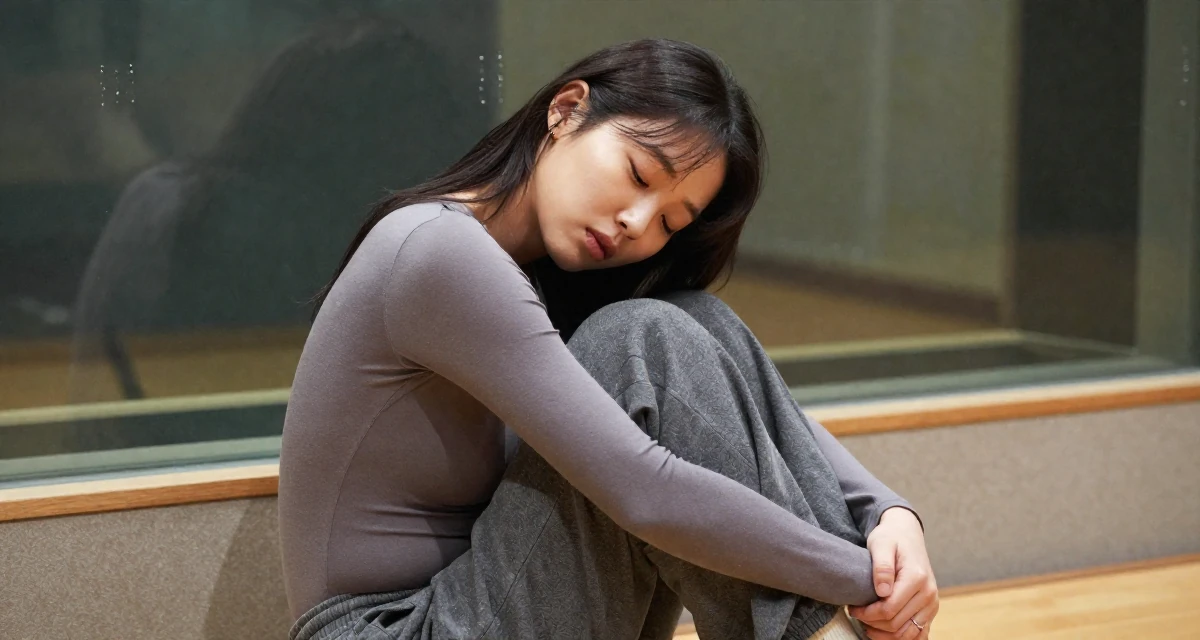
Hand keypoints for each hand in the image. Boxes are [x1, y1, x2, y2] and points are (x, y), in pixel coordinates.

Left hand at [847, 507, 938, 638]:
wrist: (907, 535)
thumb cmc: (891, 538)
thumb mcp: (881, 544)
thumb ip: (882, 567)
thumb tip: (882, 591)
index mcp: (917, 578)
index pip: (889, 609)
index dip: (867, 613)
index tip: (852, 607)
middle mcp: (929, 594)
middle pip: (896, 624)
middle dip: (872, 623)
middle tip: (856, 613)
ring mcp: (932, 604)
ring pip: (907, 634)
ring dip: (884, 634)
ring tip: (866, 623)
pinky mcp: (930, 610)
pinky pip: (918, 634)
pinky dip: (899, 637)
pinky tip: (881, 630)